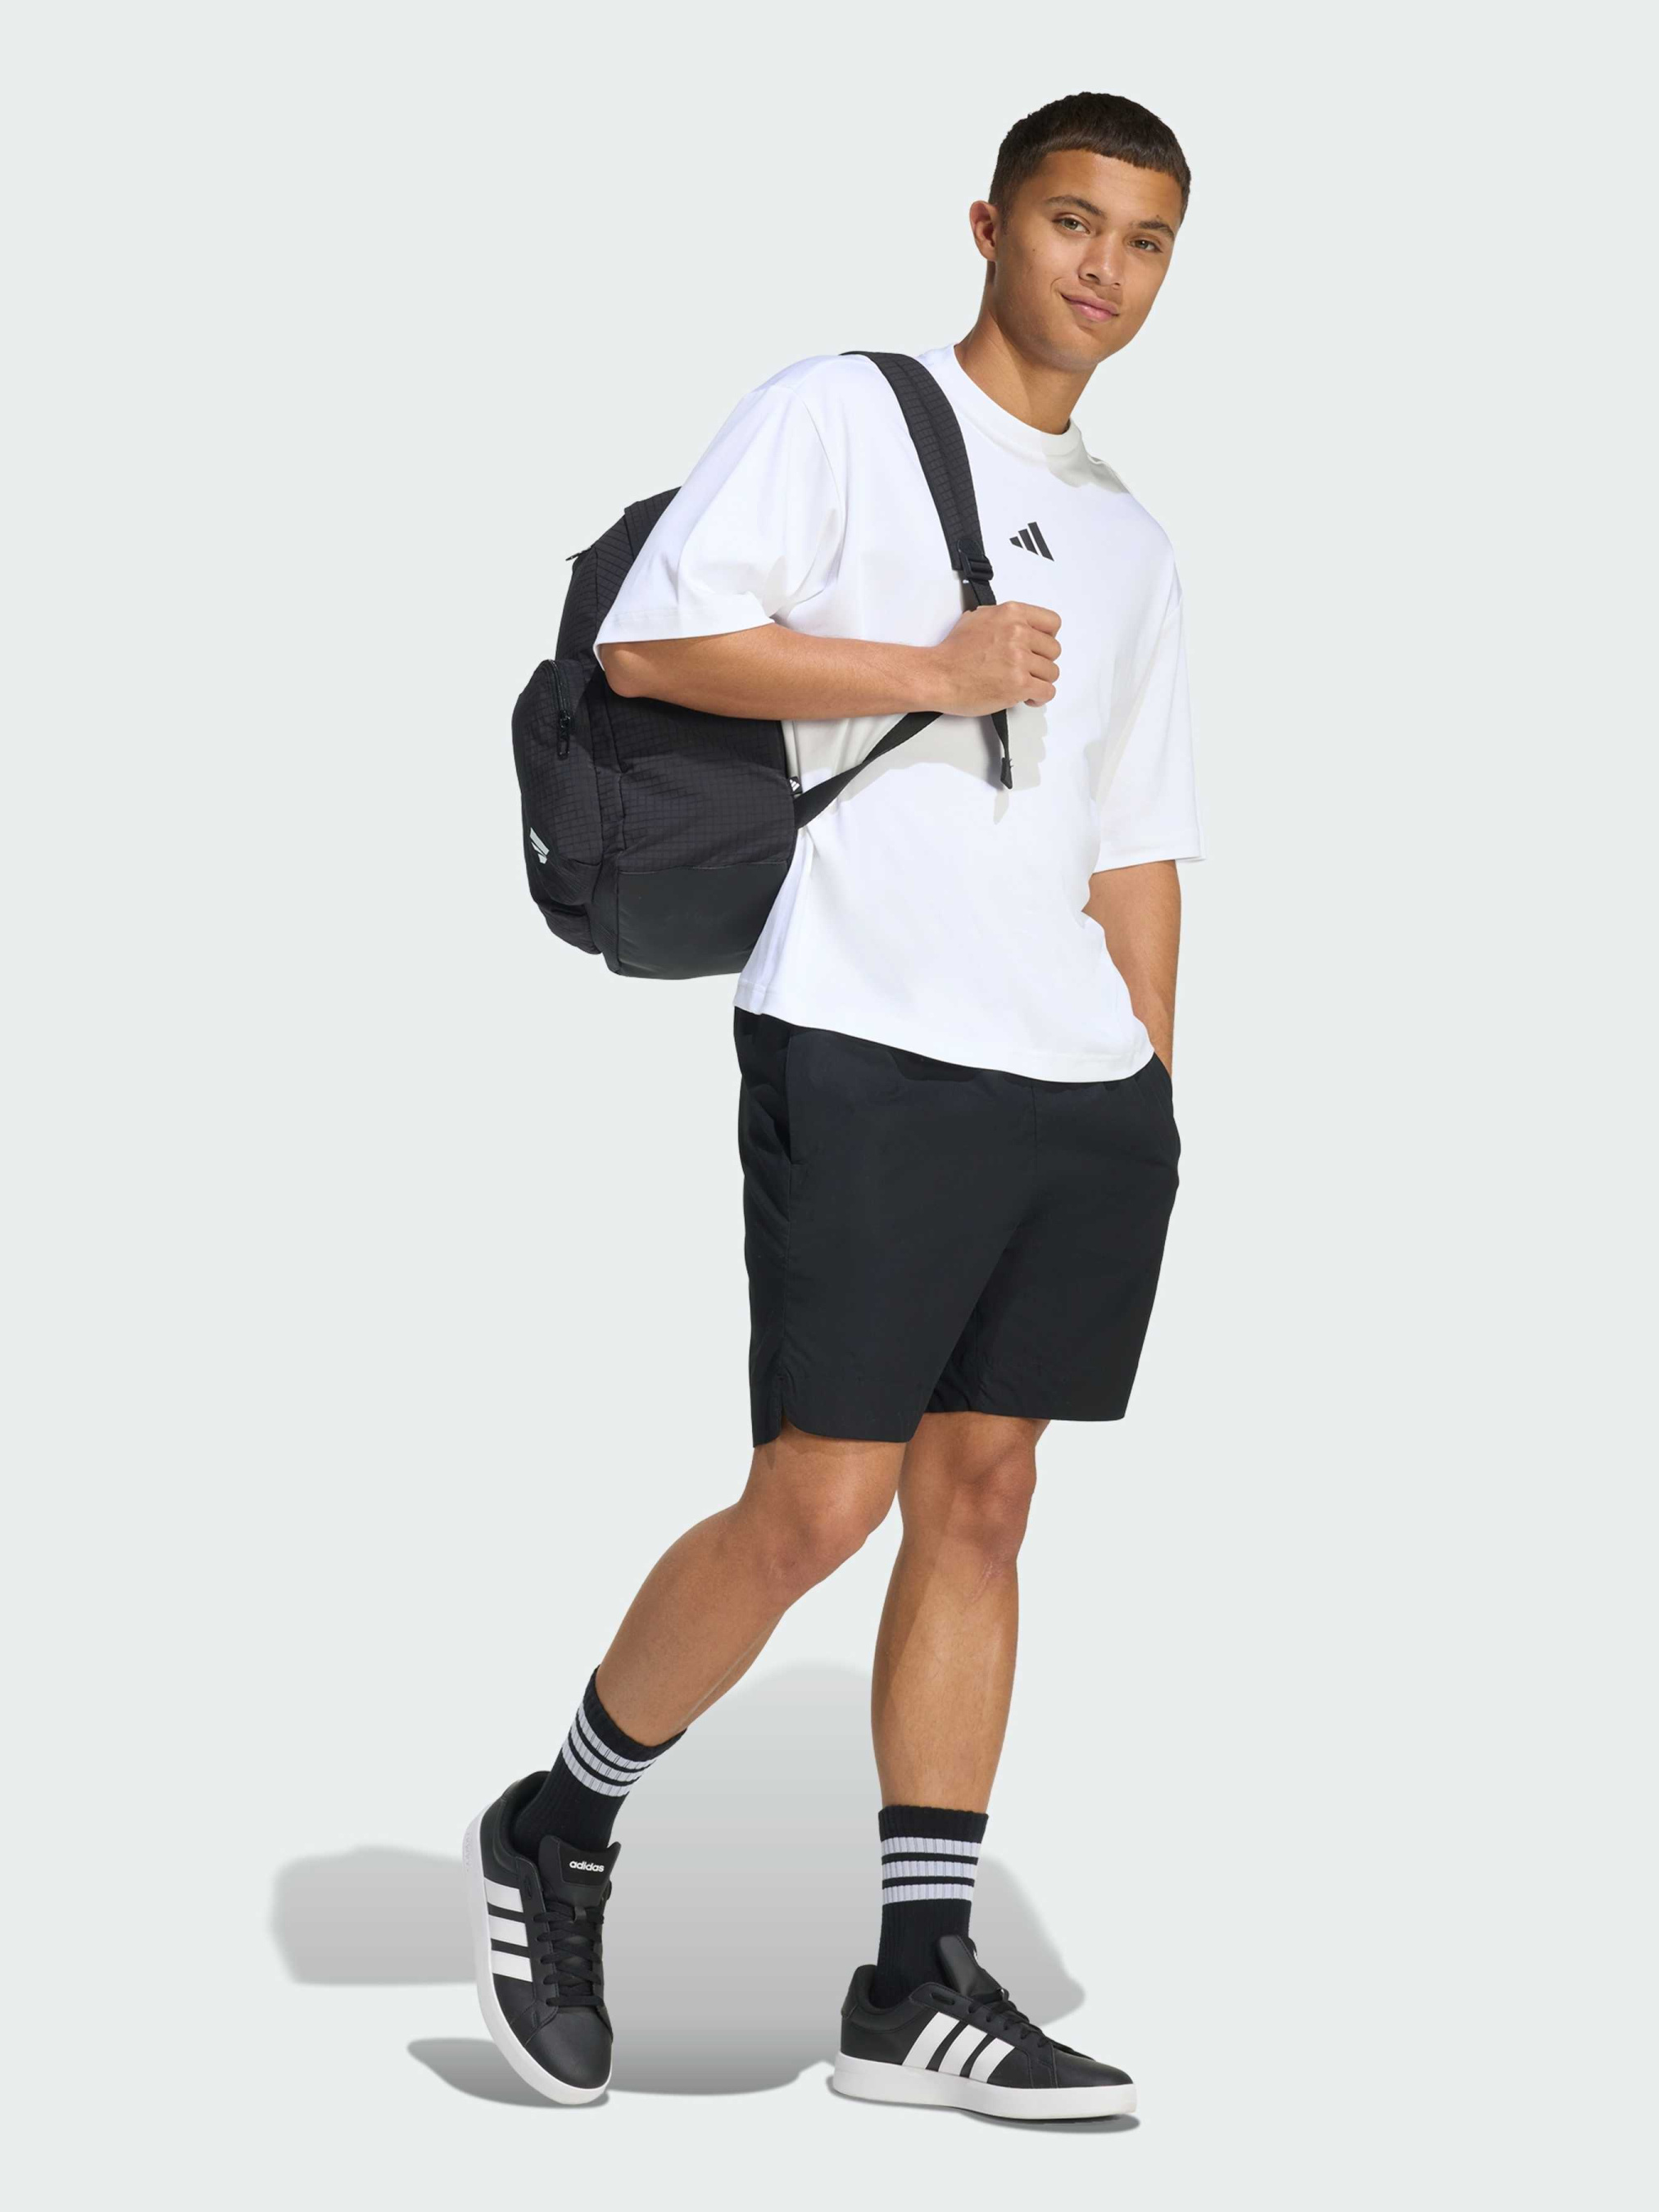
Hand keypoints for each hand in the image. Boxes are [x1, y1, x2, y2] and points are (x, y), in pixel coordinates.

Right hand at [927, 602, 1060, 716]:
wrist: (938, 675)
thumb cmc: (952, 652)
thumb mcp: (977, 618)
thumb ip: (1002, 619)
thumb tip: (1013, 625)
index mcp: (1011, 614)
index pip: (1052, 622)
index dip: (1048, 638)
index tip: (1040, 647)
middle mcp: (1018, 633)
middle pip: (1053, 650)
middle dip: (1042, 662)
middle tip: (1027, 669)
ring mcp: (1019, 660)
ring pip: (1052, 672)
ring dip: (1040, 680)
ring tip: (1025, 684)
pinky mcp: (1019, 684)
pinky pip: (1047, 692)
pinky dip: (1039, 697)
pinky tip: (1027, 697)